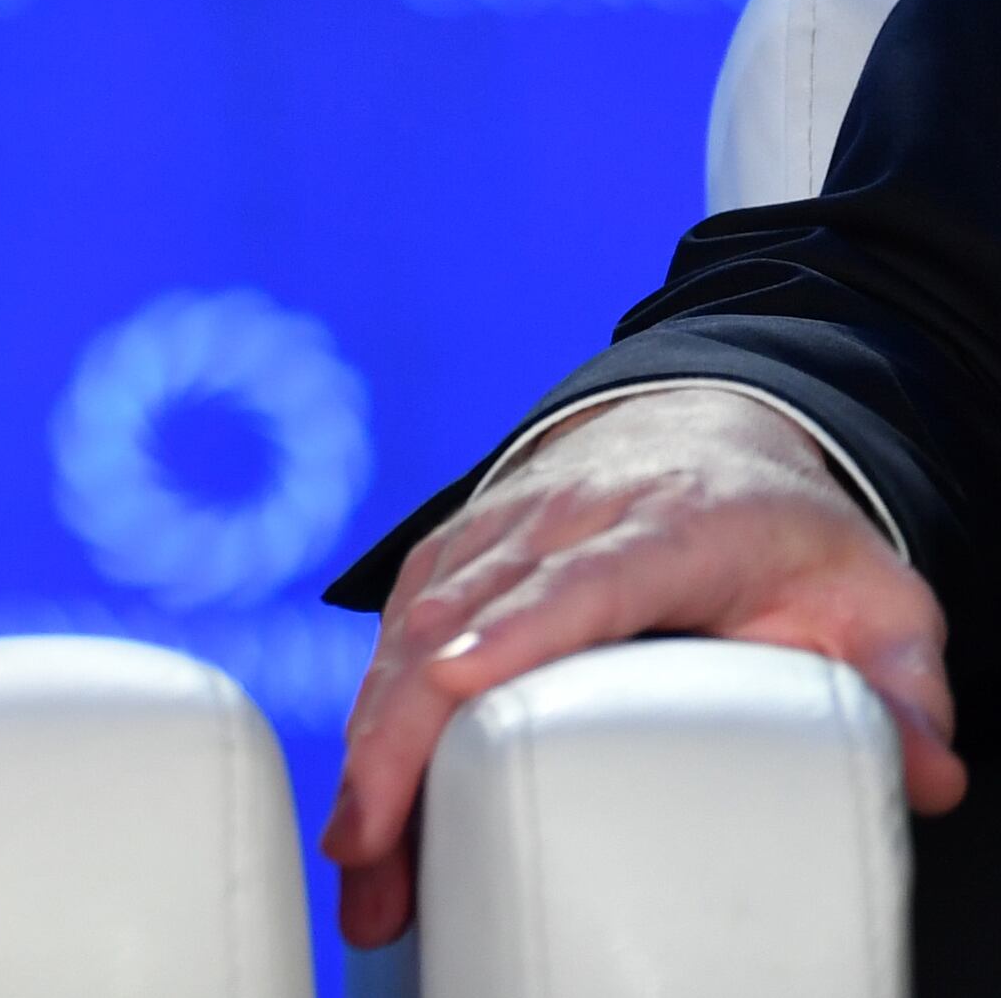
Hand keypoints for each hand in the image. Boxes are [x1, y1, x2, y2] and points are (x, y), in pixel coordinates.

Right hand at [325, 382, 961, 944]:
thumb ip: (907, 686)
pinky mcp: (448, 559)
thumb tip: (929, 775)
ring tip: (360, 859)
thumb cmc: (787, 535)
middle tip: (372, 847)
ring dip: (367, 745)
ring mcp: (490, 534)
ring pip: (403, 632)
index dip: (514, 628)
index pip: (579, 578)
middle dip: (396, 733)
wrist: (702, 432)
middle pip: (455, 618)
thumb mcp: (877, 600)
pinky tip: (362, 805)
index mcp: (668, 525)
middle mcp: (558, 519)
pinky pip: (389, 636)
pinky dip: (367, 720)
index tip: (453, 685)